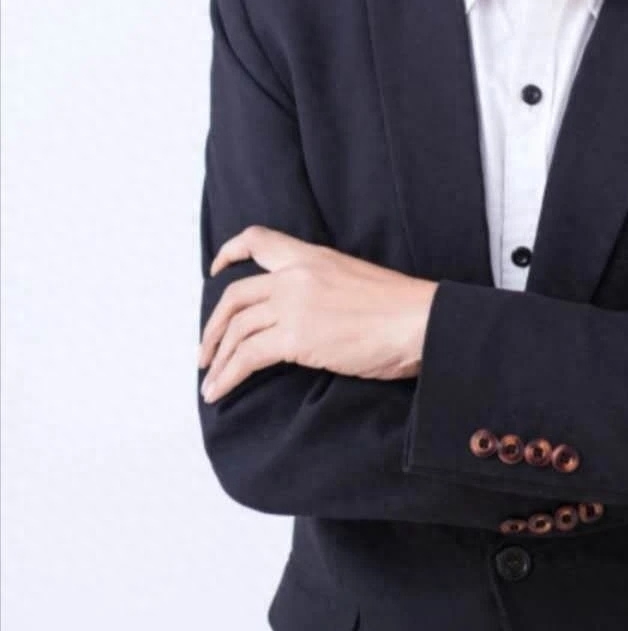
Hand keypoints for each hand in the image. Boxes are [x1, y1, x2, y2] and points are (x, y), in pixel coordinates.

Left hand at [197, 226, 438, 400]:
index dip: (229, 253)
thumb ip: (322, 286)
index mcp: (313, 256)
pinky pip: (247, 357)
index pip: (259, 240)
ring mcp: (295, 304)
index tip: (216, 270)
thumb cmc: (399, 307)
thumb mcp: (353, 278)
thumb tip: (306, 312)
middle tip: (206, 351)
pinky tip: (220, 391)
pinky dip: (227, 376)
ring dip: (217, 358)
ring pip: (236, 329)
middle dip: (214, 327)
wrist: (419, 320)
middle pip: (235, 295)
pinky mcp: (297, 338)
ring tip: (211, 382)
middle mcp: (296, 274)